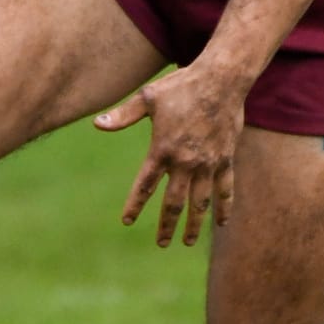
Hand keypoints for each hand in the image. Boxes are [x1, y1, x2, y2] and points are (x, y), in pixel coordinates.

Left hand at [92, 63, 247, 247]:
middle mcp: (185, 161)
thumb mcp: (148, 98)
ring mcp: (208, 163)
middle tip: (162, 243)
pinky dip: (224, 207)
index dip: (135, 205)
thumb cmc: (181, 86)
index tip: (127, 221)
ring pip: (200, 202)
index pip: (145, 186)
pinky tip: (221, 223)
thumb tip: (97, 124)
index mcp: (162, 149)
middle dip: (166, 225)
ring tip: (187, 241)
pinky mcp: (226, 159)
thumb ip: (123, 115)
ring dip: (194, 224)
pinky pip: (225, 189)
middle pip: (174, 202)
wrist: (221, 80)